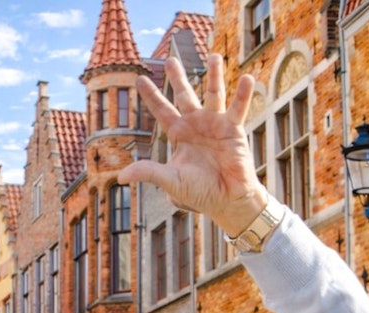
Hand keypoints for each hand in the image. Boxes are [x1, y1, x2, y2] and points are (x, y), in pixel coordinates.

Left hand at [117, 54, 267, 237]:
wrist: (227, 200)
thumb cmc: (199, 192)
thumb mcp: (170, 181)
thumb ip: (148, 172)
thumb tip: (122, 177)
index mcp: (179, 134)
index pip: (162, 111)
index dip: (151, 95)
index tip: (140, 78)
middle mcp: (196, 125)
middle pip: (185, 95)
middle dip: (178, 77)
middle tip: (171, 59)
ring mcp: (216, 125)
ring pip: (214, 94)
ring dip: (215, 75)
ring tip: (215, 56)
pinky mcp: (234, 130)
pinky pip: (238, 108)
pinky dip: (243, 94)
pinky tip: (247, 78)